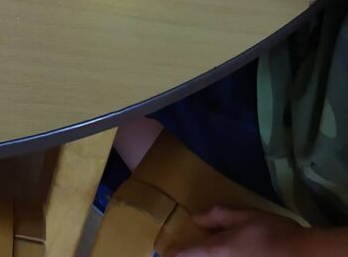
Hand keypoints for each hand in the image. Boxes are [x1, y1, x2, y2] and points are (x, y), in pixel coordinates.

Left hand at [172, 206, 305, 256]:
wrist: (302, 255)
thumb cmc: (271, 231)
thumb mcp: (245, 215)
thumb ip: (219, 216)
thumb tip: (196, 218)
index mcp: (219, 249)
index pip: (189, 252)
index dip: (175, 253)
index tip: (165, 253)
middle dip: (190, 255)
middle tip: (179, 252)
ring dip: (205, 256)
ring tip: (208, 249)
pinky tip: (227, 252)